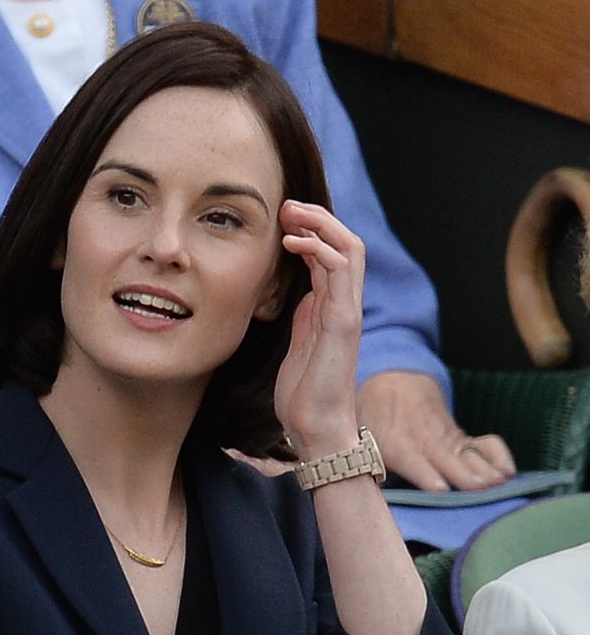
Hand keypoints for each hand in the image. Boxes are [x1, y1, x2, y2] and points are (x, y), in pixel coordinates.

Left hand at [273, 200, 365, 458]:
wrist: (316, 428)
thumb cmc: (305, 393)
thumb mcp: (300, 344)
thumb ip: (306, 317)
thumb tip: (303, 294)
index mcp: (333, 309)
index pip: (334, 256)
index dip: (313, 232)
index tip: (284, 218)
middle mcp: (345, 306)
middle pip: (347, 244)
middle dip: (319, 219)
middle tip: (288, 206)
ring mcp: (347, 313)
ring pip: (350, 251)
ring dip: (321, 225)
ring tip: (291, 214)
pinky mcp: (343, 323)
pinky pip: (339, 274)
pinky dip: (318, 250)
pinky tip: (293, 244)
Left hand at [357, 370, 514, 491]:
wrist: (392, 381)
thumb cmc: (369, 416)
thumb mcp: (357, 434)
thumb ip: (359, 461)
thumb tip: (356, 491)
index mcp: (394, 442)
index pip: (411, 459)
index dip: (425, 473)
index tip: (441, 489)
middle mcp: (423, 440)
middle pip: (446, 459)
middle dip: (464, 475)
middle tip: (481, 489)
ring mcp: (446, 438)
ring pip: (467, 454)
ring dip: (484, 469)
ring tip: (500, 483)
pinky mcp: (461, 437)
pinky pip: (485, 444)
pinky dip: (498, 454)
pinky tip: (509, 471)